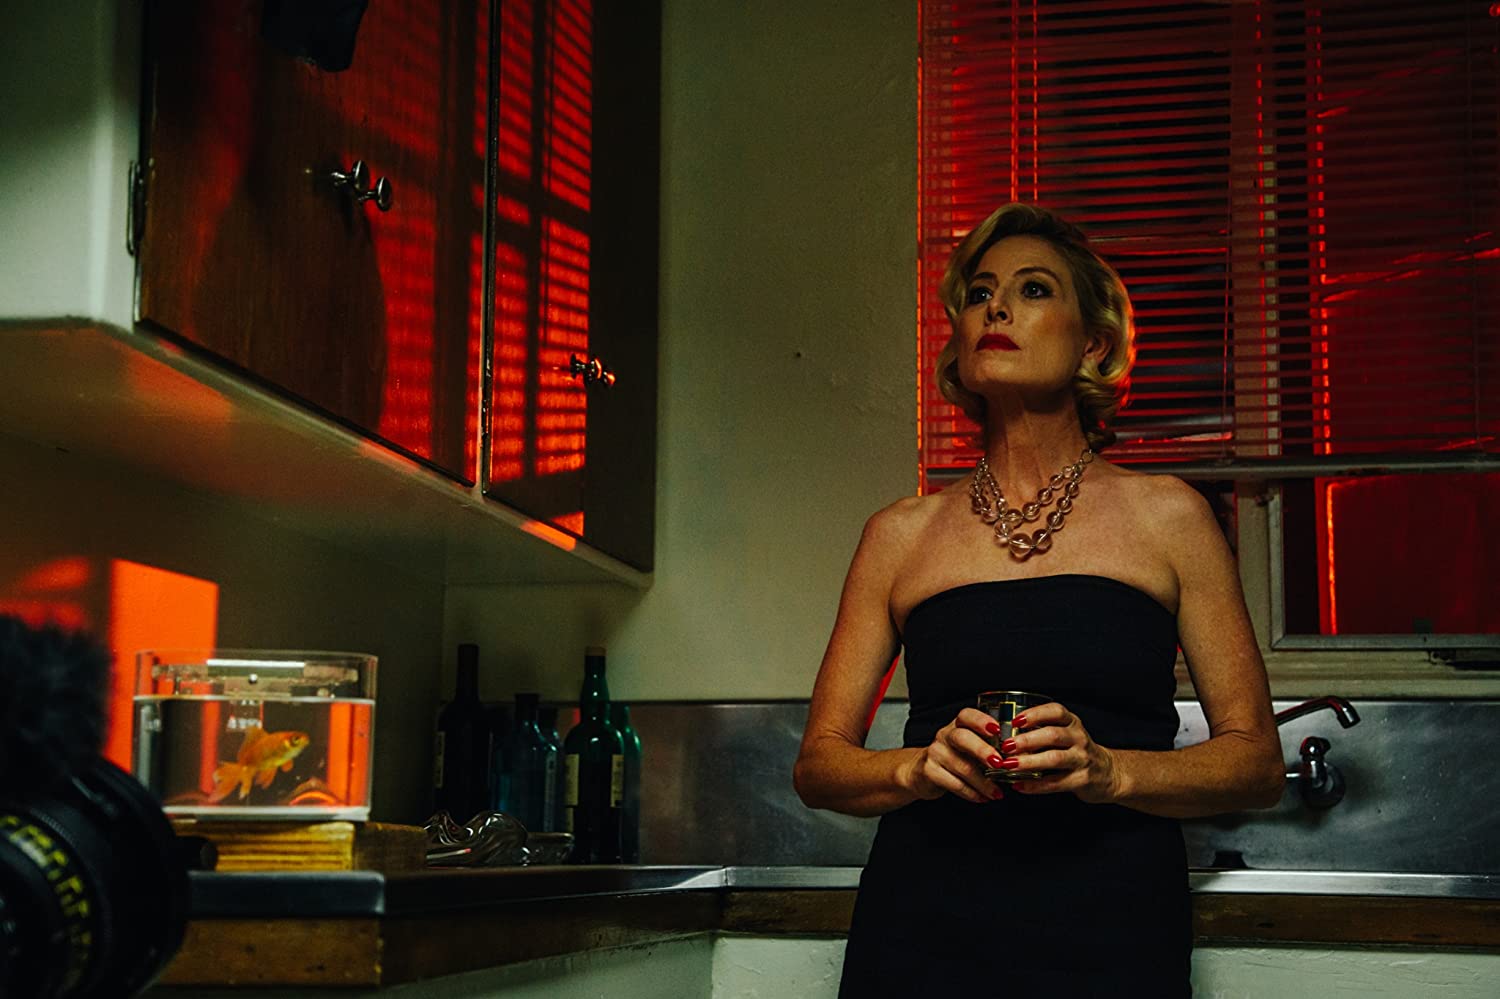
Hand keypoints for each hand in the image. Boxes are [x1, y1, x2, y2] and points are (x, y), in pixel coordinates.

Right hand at [898, 707, 1006, 803]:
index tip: (997, 730)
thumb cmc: (955, 758)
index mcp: (957, 725)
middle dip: (983, 751)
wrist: (922, 772)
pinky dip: (971, 793)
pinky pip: (954, 783)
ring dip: (983, 782)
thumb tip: (1021, 756)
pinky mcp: (930, 772)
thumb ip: (990, 747)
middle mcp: (944, 735)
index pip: (967, 715)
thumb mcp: (969, 747)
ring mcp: (935, 753)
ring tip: (997, 792)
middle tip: (1000, 763)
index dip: (981, 721)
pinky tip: (983, 798)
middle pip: (962, 738)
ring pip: (961, 766)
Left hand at [1002, 701, 1121, 803]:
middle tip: (1007, 745)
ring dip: (1029, 762)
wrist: (1108, 773)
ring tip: (1009, 765)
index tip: (1016, 721)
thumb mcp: (1067, 734)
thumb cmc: (1078, 751)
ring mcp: (1082, 759)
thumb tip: (1008, 736)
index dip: (1035, 714)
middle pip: (1053, 735)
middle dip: (1027, 740)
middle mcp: (1079, 738)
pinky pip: (1055, 782)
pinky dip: (1035, 785)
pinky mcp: (1082, 780)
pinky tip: (1019, 785)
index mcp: (1072, 723)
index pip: (1056, 711)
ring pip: (1054, 758)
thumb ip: (1043, 732)